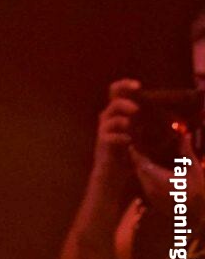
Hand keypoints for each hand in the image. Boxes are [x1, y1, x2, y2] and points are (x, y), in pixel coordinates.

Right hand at [89, 79, 140, 194]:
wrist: (112, 173)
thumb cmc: (125, 152)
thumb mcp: (134, 133)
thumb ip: (138, 121)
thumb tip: (155, 111)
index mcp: (116, 113)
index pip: (115, 92)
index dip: (124, 84)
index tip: (137, 85)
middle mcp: (108, 118)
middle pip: (113, 101)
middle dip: (124, 103)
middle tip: (136, 110)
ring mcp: (103, 130)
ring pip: (108, 116)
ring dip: (121, 118)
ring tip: (131, 125)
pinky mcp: (102, 143)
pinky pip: (108, 135)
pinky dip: (119, 136)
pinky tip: (128, 140)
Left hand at [130, 123, 201, 213]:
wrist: (197, 216)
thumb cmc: (198, 192)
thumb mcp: (194, 171)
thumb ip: (186, 152)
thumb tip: (184, 134)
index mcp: (159, 178)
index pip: (140, 161)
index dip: (135, 151)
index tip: (134, 140)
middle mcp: (150, 186)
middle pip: (137, 167)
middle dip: (137, 156)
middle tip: (137, 143)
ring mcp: (149, 193)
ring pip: (139, 175)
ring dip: (140, 165)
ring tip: (142, 152)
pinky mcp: (150, 198)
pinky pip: (143, 182)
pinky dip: (144, 174)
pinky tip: (150, 167)